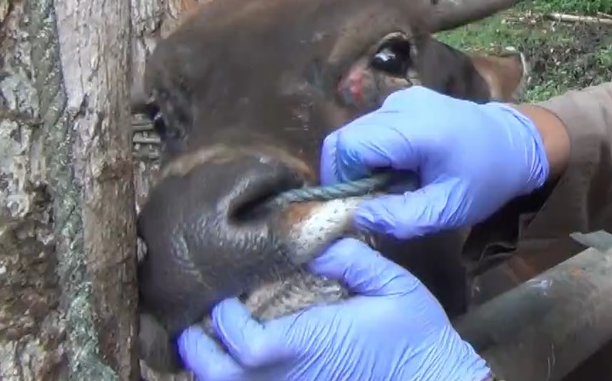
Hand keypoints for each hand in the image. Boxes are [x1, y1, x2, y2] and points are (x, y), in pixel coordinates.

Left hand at [177, 239, 489, 380]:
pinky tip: (237, 365)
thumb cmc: (418, 335)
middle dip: (198, 354)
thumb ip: (353, 261)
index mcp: (314, 342)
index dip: (224, 324)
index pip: (247, 344)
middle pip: (224, 378)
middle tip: (194, 326)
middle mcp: (295, 375)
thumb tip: (315, 244)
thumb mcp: (395, 285)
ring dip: (212, 370)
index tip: (224, 297)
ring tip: (207, 345)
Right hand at [321, 85, 549, 238]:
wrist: (518, 142)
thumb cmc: (487, 178)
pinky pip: (373, 129)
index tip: (360, 207)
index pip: (347, 147)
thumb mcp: (448, 209)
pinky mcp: (406, 101)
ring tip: (396, 187)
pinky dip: (376, 153)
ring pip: (356, 134)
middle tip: (376, 202)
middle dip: (349, 176)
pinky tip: (403, 170)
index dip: (342, 181)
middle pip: (345, 139)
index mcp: (413, 129)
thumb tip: (356, 217)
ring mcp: (403, 99)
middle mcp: (402, 105)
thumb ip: (400, 217)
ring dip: (363, 166)